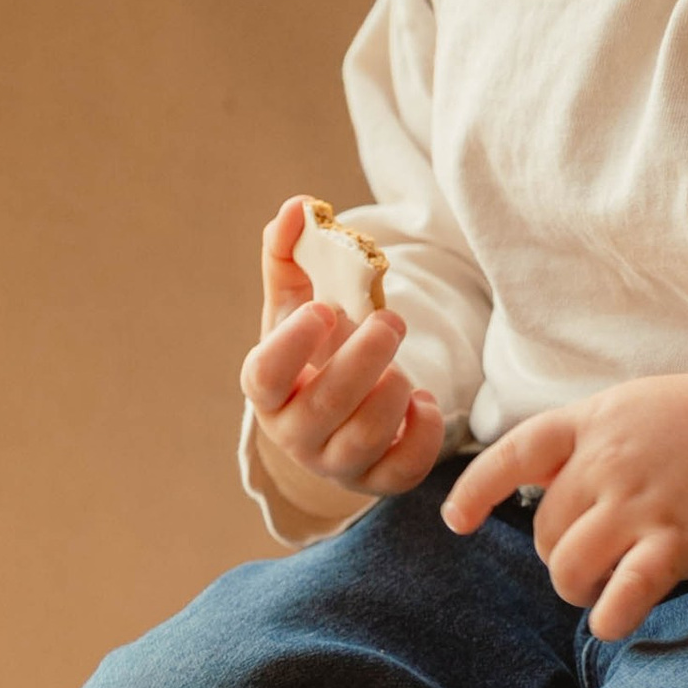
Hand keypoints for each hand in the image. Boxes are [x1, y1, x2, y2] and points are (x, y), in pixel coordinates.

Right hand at [243, 197, 445, 501]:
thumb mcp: (295, 301)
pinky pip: (402, 470)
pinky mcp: (376, 481)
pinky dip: (422, 434)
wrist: (332, 410)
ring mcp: (334, 463)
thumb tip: (299, 206)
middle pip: (326, 404)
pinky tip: (423, 403)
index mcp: (268, 387)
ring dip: (393, 390)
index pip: (264, 376)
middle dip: (366, 357)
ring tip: (400, 363)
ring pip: (365, 437)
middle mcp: (294, 433)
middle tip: (393, 320)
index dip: (292, 344)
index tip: (324, 308)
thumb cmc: (312, 347)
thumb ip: (291, 252)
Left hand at [442, 370, 687, 639]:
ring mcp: (638, 504)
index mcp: (593, 422)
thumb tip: (551, 480)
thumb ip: (593, 440)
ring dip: (578, 589)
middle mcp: (606, 463)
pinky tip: (616, 618)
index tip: (457, 520)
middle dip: (559, 554)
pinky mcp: (674, 543)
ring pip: (568, 568)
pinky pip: (620, 596)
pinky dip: (609, 617)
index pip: (513, 453)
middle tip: (592, 559)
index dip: (476, 489)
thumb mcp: (639, 406)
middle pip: (544, 530)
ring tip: (602, 588)